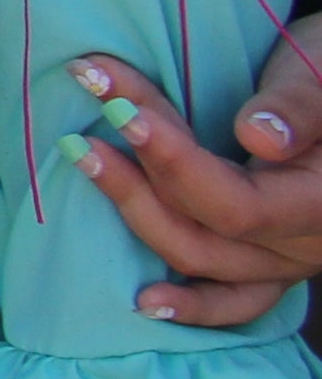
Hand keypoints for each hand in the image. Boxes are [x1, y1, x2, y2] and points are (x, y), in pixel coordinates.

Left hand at [64, 38, 321, 324]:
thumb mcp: (320, 74)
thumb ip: (298, 107)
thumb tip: (260, 138)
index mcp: (321, 202)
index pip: (236, 205)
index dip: (174, 164)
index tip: (122, 114)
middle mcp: (305, 244)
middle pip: (204, 235)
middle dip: (135, 183)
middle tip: (81, 134)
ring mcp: (287, 261)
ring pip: (202, 260)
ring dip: (136, 215)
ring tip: (82, 160)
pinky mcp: (270, 262)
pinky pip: (232, 300)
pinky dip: (191, 304)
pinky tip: (144, 302)